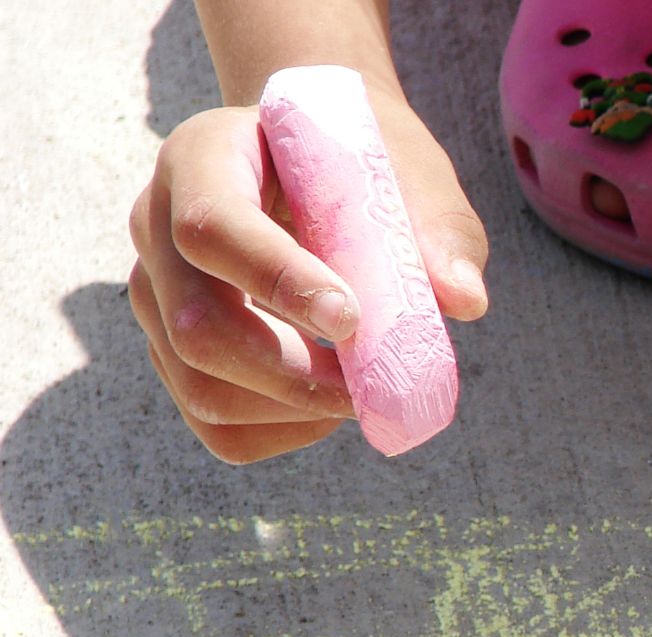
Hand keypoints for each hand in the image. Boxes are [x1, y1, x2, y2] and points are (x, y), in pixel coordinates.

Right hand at [128, 88, 488, 462]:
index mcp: (203, 158)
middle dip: (292, 372)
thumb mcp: (406, 170)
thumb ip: (438, 227)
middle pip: (195, 327)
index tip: (352, 317)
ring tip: (362, 389)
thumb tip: (464, 300)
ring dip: (293, 410)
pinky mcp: (174, 349)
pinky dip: (282, 432)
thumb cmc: (364, 161)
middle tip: (371, 383)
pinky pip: (215, 424)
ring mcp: (157, 292)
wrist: (316, 161)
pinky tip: (331, 403)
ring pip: (201, 387)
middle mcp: (156, 225)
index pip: (214, 229)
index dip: (280, 282)